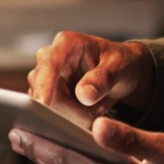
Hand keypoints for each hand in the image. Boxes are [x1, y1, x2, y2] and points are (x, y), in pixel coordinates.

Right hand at [28, 31, 154, 129]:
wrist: (120, 72)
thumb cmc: (120, 63)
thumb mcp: (120, 67)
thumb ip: (103, 79)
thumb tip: (83, 95)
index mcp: (68, 43)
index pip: (49, 64)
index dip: (44, 84)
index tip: (43, 104)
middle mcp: (51, 58)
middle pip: (44, 89)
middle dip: (67, 109)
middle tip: (95, 114)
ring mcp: (46, 78)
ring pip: (47, 106)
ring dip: (72, 115)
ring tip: (97, 109)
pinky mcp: (47, 95)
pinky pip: (52, 114)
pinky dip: (71, 120)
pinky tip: (89, 112)